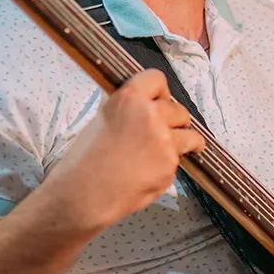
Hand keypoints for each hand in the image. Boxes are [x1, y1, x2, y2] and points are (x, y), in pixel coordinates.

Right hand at [40, 69, 204, 233]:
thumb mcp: (101, 118)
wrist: (84, 194)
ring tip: (172, 149)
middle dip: (174, 119)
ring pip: (189, 136)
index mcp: (130, 98)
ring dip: (185, 141)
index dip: (159, 91)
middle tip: (162, 130)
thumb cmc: (84, 159)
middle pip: (178, 109)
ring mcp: (164, 142)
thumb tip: (142, 104)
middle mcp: (151, 116)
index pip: (157, 79)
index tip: (159, 100)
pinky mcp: (169, 166)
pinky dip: (168, 165)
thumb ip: (127, 108)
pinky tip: (149, 172)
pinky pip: (177, 161)